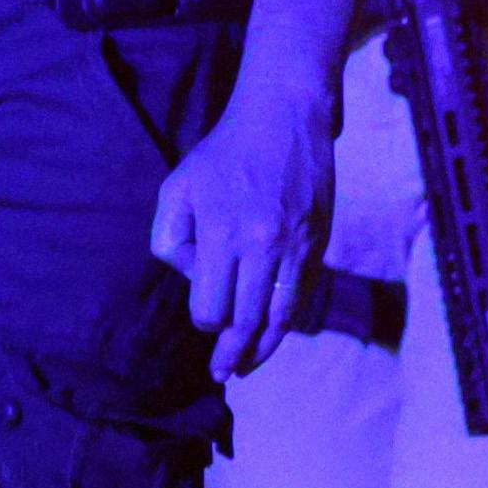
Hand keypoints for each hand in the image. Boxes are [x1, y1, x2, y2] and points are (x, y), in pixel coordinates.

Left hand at [149, 74, 335, 380]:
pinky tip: (277, 332)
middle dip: (232, 352)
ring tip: (249, 366)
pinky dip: (290, 320)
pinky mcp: (318, 240)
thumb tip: (193, 279)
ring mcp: (293, 245)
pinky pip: (304, 295)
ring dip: (263, 348)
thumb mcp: (177, 187)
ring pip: (278, 317)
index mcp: (219, 235)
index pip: (210, 309)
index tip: (205, 316)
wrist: (283, 115)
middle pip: (245, 321)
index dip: (205, 321)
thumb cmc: (223, 153)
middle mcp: (258, 245)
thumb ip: (169, 240)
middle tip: (224, 372)